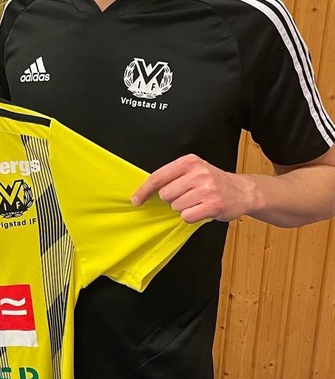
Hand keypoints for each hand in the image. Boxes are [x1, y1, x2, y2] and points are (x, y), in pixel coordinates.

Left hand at [131, 153, 255, 223]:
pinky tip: (201, 210)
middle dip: (172, 199)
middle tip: (187, 196)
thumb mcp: (194, 170)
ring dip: (183, 208)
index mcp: (189, 162)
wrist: (242, 191)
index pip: (158, 177)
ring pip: (175, 206)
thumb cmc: (212, 181)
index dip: (144, 190)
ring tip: (197, 202)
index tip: (136, 200)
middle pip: (165, 194)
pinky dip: (191, 216)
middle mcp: (198, 173)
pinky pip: (187, 216)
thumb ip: (172, 176)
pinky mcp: (213, 205)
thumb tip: (145, 190)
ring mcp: (206, 189)